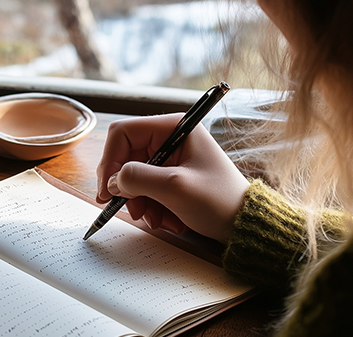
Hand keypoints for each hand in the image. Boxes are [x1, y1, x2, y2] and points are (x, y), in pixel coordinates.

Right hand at [96, 113, 249, 243]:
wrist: (244, 224)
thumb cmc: (219, 201)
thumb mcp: (175, 188)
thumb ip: (138, 179)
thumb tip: (113, 182)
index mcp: (174, 127)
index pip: (123, 133)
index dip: (111, 161)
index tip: (108, 190)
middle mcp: (170, 137)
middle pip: (126, 156)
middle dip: (127, 187)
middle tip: (132, 210)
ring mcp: (171, 157)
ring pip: (134, 176)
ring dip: (140, 201)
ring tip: (155, 219)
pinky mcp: (172, 175)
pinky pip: (147, 188)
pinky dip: (150, 206)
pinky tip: (166, 220)